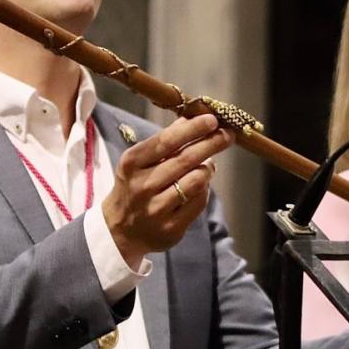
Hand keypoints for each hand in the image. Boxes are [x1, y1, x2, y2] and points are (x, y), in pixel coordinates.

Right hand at [102, 114, 233, 264]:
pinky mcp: (171, 228)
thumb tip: (191, 117)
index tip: (212, 119)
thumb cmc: (134, 187)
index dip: (192, 129)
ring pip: (197, 181)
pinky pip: (199, 201)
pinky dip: (205, 188)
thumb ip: (164, 140)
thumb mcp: (138, 161)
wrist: (121, 232)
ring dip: (208, 168)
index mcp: (132, 163)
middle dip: (211, 143)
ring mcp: (156, 209)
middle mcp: (143, 185)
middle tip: (228, 134)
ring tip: (209, 163)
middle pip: (186, 159)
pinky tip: (201, 184)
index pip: (167, 141)